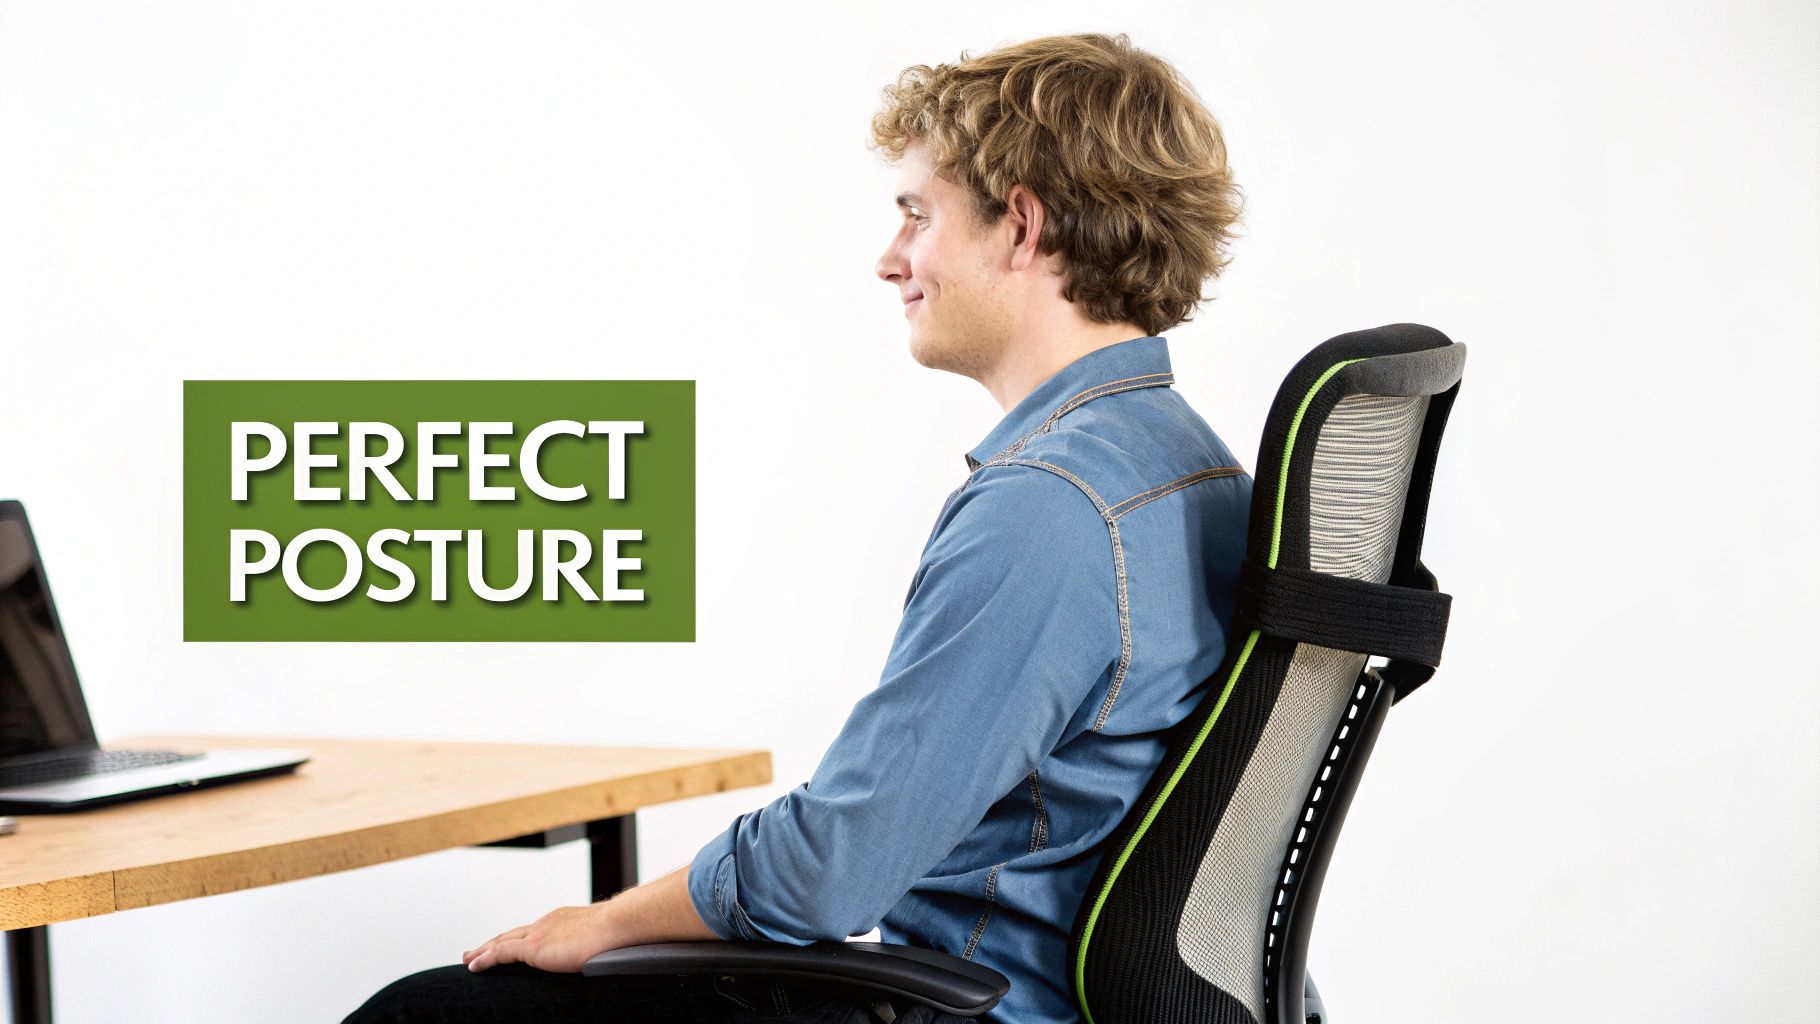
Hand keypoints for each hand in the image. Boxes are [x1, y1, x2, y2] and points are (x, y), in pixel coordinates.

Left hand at [462, 903, 618, 973]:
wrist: (617, 924)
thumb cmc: (618, 932)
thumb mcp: (600, 940)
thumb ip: (593, 947)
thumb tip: (599, 959)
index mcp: (561, 921)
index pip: (531, 932)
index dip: (515, 940)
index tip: (505, 945)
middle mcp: (546, 923)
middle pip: (511, 934)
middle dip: (492, 943)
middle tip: (475, 951)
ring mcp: (539, 933)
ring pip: (501, 942)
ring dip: (482, 951)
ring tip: (468, 959)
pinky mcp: (534, 947)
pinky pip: (501, 953)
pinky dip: (485, 959)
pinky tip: (473, 966)